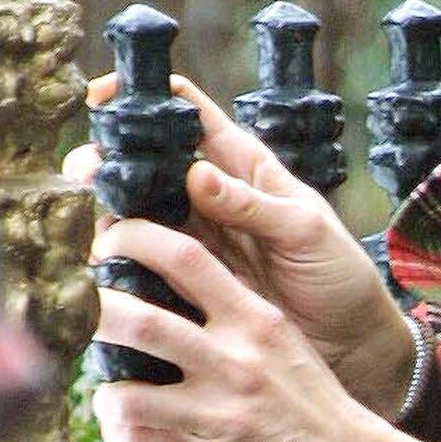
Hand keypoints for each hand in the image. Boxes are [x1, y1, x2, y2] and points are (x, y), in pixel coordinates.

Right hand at [68, 75, 415, 418]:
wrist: (353, 345)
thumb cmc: (343, 278)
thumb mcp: (306, 232)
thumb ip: (253, 205)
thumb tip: (196, 174)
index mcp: (243, 167)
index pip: (188, 113)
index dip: (146, 95)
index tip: (107, 96)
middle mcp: (210, 197)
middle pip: (146, 163)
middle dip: (109, 160)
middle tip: (87, 173)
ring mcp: (195, 239)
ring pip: (136, 212)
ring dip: (108, 212)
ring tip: (93, 223)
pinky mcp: (187, 281)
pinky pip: (143, 263)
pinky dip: (119, 260)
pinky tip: (103, 264)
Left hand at [85, 214, 440, 441]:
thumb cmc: (319, 409)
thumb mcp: (286, 345)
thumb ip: (237, 315)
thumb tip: (178, 287)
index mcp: (257, 321)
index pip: (184, 256)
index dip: (131, 239)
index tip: (107, 242)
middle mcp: (236, 360)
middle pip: (138, 318)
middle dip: (94, 313)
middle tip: (81, 316)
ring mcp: (219, 412)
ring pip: (123, 388)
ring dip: (101, 387)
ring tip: (106, 386)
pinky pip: (137, 438)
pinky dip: (120, 429)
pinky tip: (129, 426)